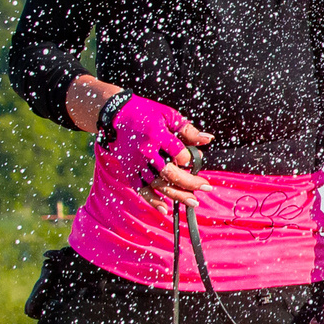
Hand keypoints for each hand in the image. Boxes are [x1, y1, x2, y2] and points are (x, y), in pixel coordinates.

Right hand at [97, 93, 215, 204]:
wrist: (116, 116)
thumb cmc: (145, 113)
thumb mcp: (168, 115)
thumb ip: (187, 130)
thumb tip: (207, 139)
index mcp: (157, 135)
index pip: (178, 153)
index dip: (189, 159)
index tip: (193, 160)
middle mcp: (146, 152)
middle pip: (170, 173)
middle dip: (190, 182)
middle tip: (206, 187)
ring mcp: (137, 164)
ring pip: (158, 185)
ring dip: (177, 195)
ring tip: (193, 201)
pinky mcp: (130, 171)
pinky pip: (142, 190)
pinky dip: (153, 201)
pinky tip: (165, 210)